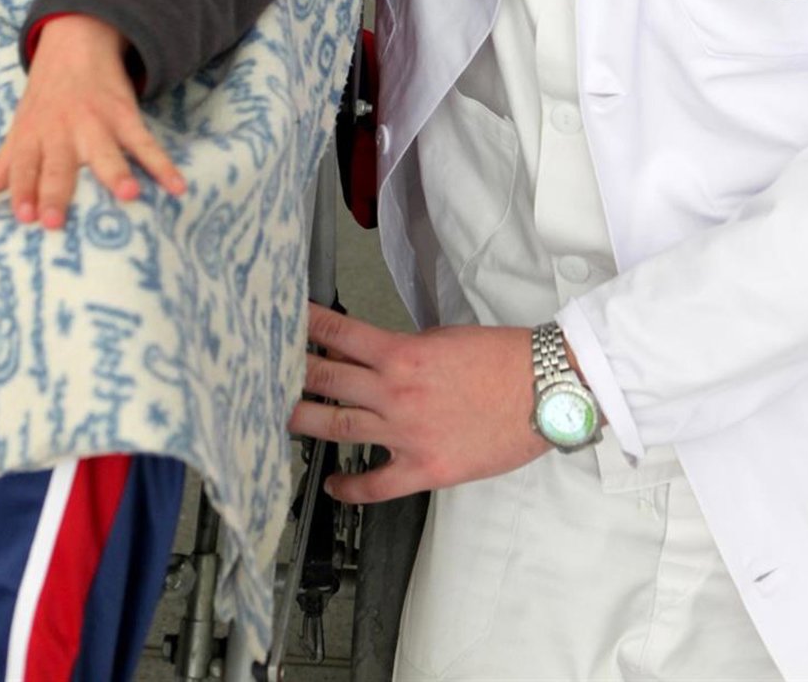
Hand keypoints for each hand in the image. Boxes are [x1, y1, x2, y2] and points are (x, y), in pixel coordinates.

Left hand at [0, 13, 186, 229]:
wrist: (76, 42)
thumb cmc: (46, 97)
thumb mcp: (21, 127)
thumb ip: (3, 164)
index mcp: (33, 135)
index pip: (23, 166)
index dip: (21, 190)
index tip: (23, 217)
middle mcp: (61, 131)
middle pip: (57, 166)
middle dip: (55, 192)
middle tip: (55, 222)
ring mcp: (96, 122)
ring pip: (105, 152)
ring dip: (116, 174)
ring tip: (129, 196)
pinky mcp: (124, 115)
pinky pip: (145, 143)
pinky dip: (162, 164)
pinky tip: (176, 186)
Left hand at [288, 302, 548, 502]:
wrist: (542, 390)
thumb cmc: (501, 360)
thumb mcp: (445, 338)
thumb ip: (405, 349)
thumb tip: (377, 357)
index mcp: (402, 354)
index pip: (339, 335)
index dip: (306, 328)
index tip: (283, 322)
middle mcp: (396, 392)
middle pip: (327, 381)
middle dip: (292, 374)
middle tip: (265, 372)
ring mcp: (406, 433)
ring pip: (339, 428)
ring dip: (305, 423)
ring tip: (281, 419)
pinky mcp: (425, 467)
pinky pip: (376, 484)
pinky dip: (349, 486)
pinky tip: (332, 483)